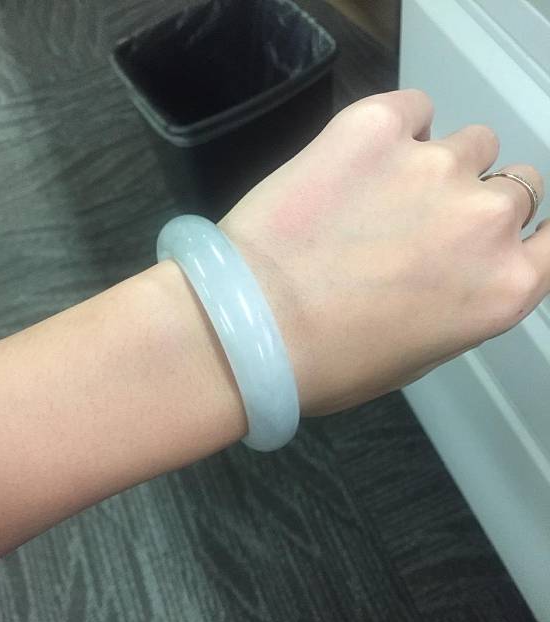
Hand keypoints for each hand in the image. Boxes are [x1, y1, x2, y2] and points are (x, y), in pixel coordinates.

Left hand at [218, 88, 547, 416]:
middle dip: (477, 204)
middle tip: (420, 224)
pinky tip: (358, 162)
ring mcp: (436, 165)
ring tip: (381, 194)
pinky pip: (414, 109)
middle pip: (516, 186)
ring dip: (439, 166)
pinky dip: (397, 130)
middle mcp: (488, 221)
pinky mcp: (378, 125)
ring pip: (470, 144)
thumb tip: (459, 265)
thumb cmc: (330, 362)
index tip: (507, 231)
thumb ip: (463, 299)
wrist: (249, 327)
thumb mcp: (419, 353)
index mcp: (505, 287)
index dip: (528, 232)